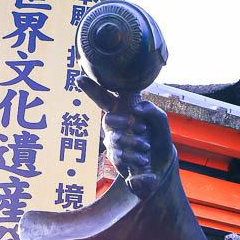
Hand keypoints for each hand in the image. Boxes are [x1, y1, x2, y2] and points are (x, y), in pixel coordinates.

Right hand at [76, 76, 173, 196]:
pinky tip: (143, 159)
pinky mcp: (114, 156)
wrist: (161, 161)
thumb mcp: (161, 120)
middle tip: (144, 128)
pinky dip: (133, 157)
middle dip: (126, 124)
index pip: (104, 96)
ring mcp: (112, 139)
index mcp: (122, 108)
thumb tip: (135, 109)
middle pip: (107, 120)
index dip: (91, 88)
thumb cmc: (158, 135)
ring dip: (133, 143)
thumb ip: (152, 110)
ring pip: (115, 139)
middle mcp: (114, 122)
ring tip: (147, 147)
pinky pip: (118, 155)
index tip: (78, 79)